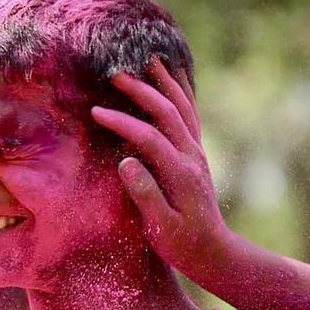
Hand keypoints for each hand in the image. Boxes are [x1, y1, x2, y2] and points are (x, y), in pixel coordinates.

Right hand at [91, 56, 231, 270]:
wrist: (212, 250)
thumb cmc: (182, 245)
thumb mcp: (161, 229)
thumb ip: (145, 195)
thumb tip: (125, 163)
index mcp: (181, 174)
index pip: (150, 138)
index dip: (123, 123)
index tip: (96, 112)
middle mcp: (192, 157)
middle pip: (168, 112)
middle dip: (141, 90)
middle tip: (115, 73)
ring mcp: (196, 152)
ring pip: (183, 107)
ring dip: (165, 82)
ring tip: (147, 59)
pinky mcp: (196, 153)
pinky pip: (191, 114)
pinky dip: (182, 92)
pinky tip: (173, 77)